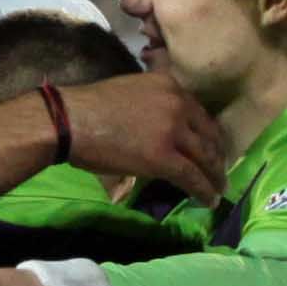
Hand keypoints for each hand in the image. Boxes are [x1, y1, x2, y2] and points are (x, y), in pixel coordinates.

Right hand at [61, 70, 225, 202]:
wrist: (68, 121)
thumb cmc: (87, 108)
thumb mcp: (129, 90)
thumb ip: (152, 102)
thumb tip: (158, 127)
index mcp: (169, 85)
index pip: (200, 113)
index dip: (209, 134)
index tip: (211, 147)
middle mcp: (178, 104)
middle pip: (209, 135)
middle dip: (216, 156)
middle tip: (218, 171)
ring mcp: (173, 131)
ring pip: (205, 157)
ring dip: (214, 176)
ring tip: (217, 189)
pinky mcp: (164, 157)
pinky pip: (192, 177)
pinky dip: (204, 191)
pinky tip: (209, 200)